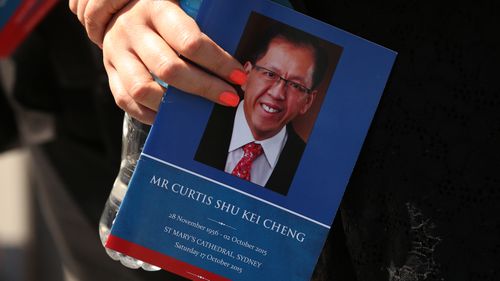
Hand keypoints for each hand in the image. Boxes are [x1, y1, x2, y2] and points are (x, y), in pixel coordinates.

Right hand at [76, 0, 245, 123]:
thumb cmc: (162, 12)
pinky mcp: (109, 72)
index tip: (238, 76)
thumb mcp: (181, 6)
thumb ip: (203, 26)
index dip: (218, 62)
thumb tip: (237, 59)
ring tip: (200, 111)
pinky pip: (126, 101)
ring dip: (175, 105)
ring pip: (143, 89)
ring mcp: (117, 52)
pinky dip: (149, 114)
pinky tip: (171, 116)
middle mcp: (133, 29)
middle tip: (229, 98)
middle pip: (169, 69)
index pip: (190, 41)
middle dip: (205, 88)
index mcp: (157, 8)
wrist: (115, 8)